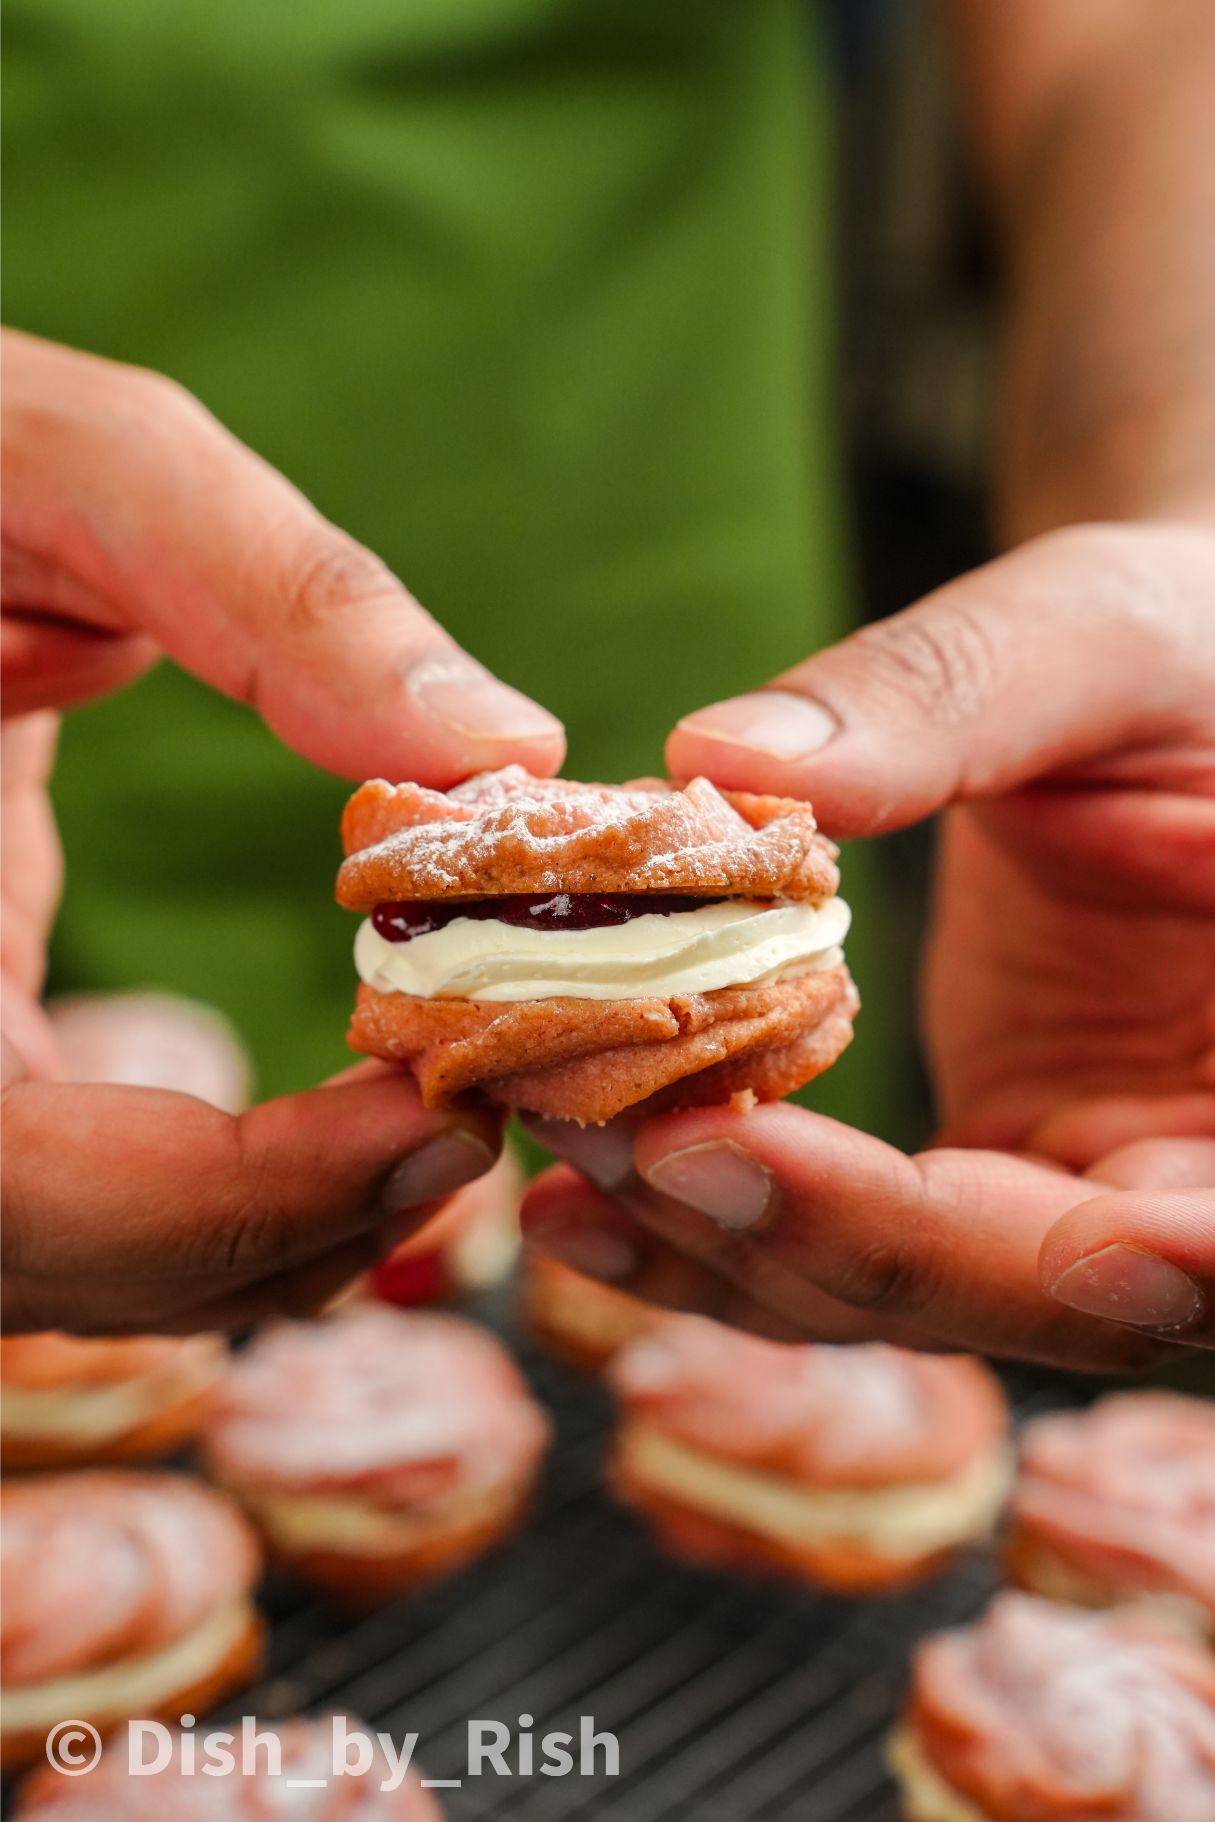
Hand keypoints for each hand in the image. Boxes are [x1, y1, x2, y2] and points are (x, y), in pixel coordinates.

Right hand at [2, 330, 564, 1331]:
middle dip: (287, 1228)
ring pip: (60, 1269)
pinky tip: (332, 1120)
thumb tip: (505, 750)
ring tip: (431, 1119)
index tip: (449, 1111)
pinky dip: (204, 1196)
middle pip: (55, 1268)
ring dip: (260, 1237)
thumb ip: (279, 594)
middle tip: (474, 1120)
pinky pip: (57, 1200)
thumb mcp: (69, 462)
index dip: (254, 1194)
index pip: (23, 1189)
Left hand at [522, 521, 1214, 1367]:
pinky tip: (572, 1198)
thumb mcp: (1099, 640)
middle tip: (645, 1145)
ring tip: (562, 1144)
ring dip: (727, 1244)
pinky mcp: (977, 1184)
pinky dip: (711, 1233)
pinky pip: (843, 1243)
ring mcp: (1077, 1200)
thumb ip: (948, 698)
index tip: (904, 1204)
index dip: (1098, 1263)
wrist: (1165, 702)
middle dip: (825, 1236)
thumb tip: (725, 759)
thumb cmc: (1183, 651)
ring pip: (907, 1296)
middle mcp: (1197, 1182)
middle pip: (1029, 1294)